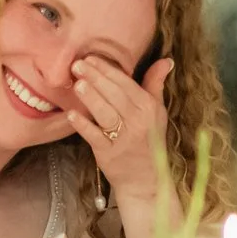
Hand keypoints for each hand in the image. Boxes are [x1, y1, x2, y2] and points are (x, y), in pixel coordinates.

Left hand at [66, 55, 174, 203]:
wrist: (145, 179)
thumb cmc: (148, 141)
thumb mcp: (157, 112)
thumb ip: (155, 85)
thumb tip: (165, 61)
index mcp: (149, 108)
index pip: (126, 84)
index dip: (108, 70)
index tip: (91, 58)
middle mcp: (138, 121)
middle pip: (115, 95)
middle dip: (95, 78)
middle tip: (77, 65)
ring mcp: (124, 138)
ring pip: (106, 113)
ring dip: (91, 97)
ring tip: (77, 84)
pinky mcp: (109, 154)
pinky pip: (95, 136)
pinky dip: (83, 125)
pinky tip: (71, 114)